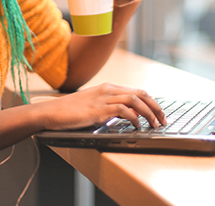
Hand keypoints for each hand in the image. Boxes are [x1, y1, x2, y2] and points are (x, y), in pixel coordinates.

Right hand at [37, 82, 165, 130]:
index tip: (159, 113)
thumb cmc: (71, 111)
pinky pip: (123, 111)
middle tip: (163, 120)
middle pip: (141, 94)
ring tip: (154, 124)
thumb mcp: (94, 105)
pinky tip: (136, 126)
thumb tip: (130, 115)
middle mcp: (108, 90)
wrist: (51, 111)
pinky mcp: (98, 110)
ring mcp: (103, 99)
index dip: (151, 102)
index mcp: (108, 87)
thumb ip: (111, 107)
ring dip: (148, 113)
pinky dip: (134, 118)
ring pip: (135, 101)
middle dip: (155, 107)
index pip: (137, 92)